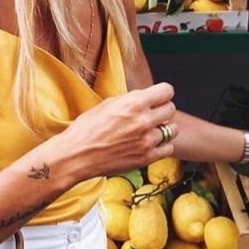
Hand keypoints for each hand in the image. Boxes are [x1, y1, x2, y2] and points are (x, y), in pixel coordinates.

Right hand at [63, 82, 179, 178]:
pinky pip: (168, 148)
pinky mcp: (146, 158)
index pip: (167, 90)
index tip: (158, 97)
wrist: (76, 155)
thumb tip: (145, 99)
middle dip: (162, 110)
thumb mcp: (108, 104)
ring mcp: (146, 141)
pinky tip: (149, 144)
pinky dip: (161, 146)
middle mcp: (143, 120)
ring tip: (150, 130)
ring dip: (164, 128)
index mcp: (134, 103)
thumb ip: (130, 100)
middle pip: (171, 109)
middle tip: (153, 114)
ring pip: (172, 129)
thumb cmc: (86, 129)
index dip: (162, 93)